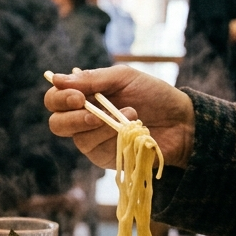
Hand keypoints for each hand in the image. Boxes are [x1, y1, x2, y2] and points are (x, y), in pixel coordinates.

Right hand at [44, 65, 196, 168]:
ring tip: (128, 114)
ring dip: (101, 125)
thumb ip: (91, 78)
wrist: (181, 121)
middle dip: (71, 117)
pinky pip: (96, 150)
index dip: (60, 98)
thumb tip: (55, 79)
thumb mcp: (123, 78)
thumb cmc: (153, 95)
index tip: (78, 96)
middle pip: (57, 123)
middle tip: (90, 110)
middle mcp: (83, 119)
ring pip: (77, 138)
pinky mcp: (105, 157)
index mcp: (84, 96)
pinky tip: (130, 129)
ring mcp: (93, 140)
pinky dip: (112, 137)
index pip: (55, 99)